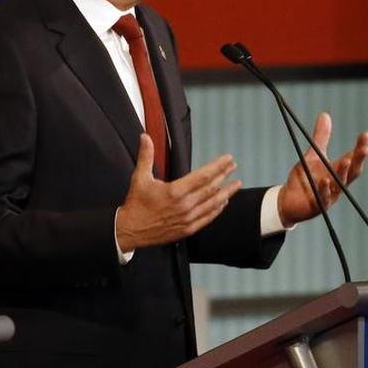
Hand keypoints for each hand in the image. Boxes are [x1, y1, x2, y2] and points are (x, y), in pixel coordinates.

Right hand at [116, 134, 242, 251]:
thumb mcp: (140, 177)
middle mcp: (184, 205)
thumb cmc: (136, 203)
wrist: (130, 230)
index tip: (228, 159)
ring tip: (236, 184)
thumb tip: (145, 137)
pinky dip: (217, 209)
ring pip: (213, 204)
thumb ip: (146, 156)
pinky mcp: (188, 229)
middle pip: (212, 188)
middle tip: (233, 166)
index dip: (218, 166)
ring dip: (227, 193)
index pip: (203, 176)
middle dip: (225, 175)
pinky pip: (207, 218)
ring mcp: (188, 219)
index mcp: (175, 191)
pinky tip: (223, 202)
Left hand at [277, 112, 367, 226]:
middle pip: (352, 171)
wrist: (288, 200)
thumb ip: (321, 137)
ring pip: (340, 184)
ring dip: (343, 173)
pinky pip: (324, 198)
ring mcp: (330, 195)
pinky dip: (325, 189)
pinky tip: (325, 180)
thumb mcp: (313, 155)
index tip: (365, 134)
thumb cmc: (305, 178)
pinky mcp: (318, 205)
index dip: (360, 147)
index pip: (353, 157)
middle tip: (364, 148)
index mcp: (338, 171)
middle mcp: (338, 183)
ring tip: (346, 160)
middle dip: (359, 159)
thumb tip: (325, 114)